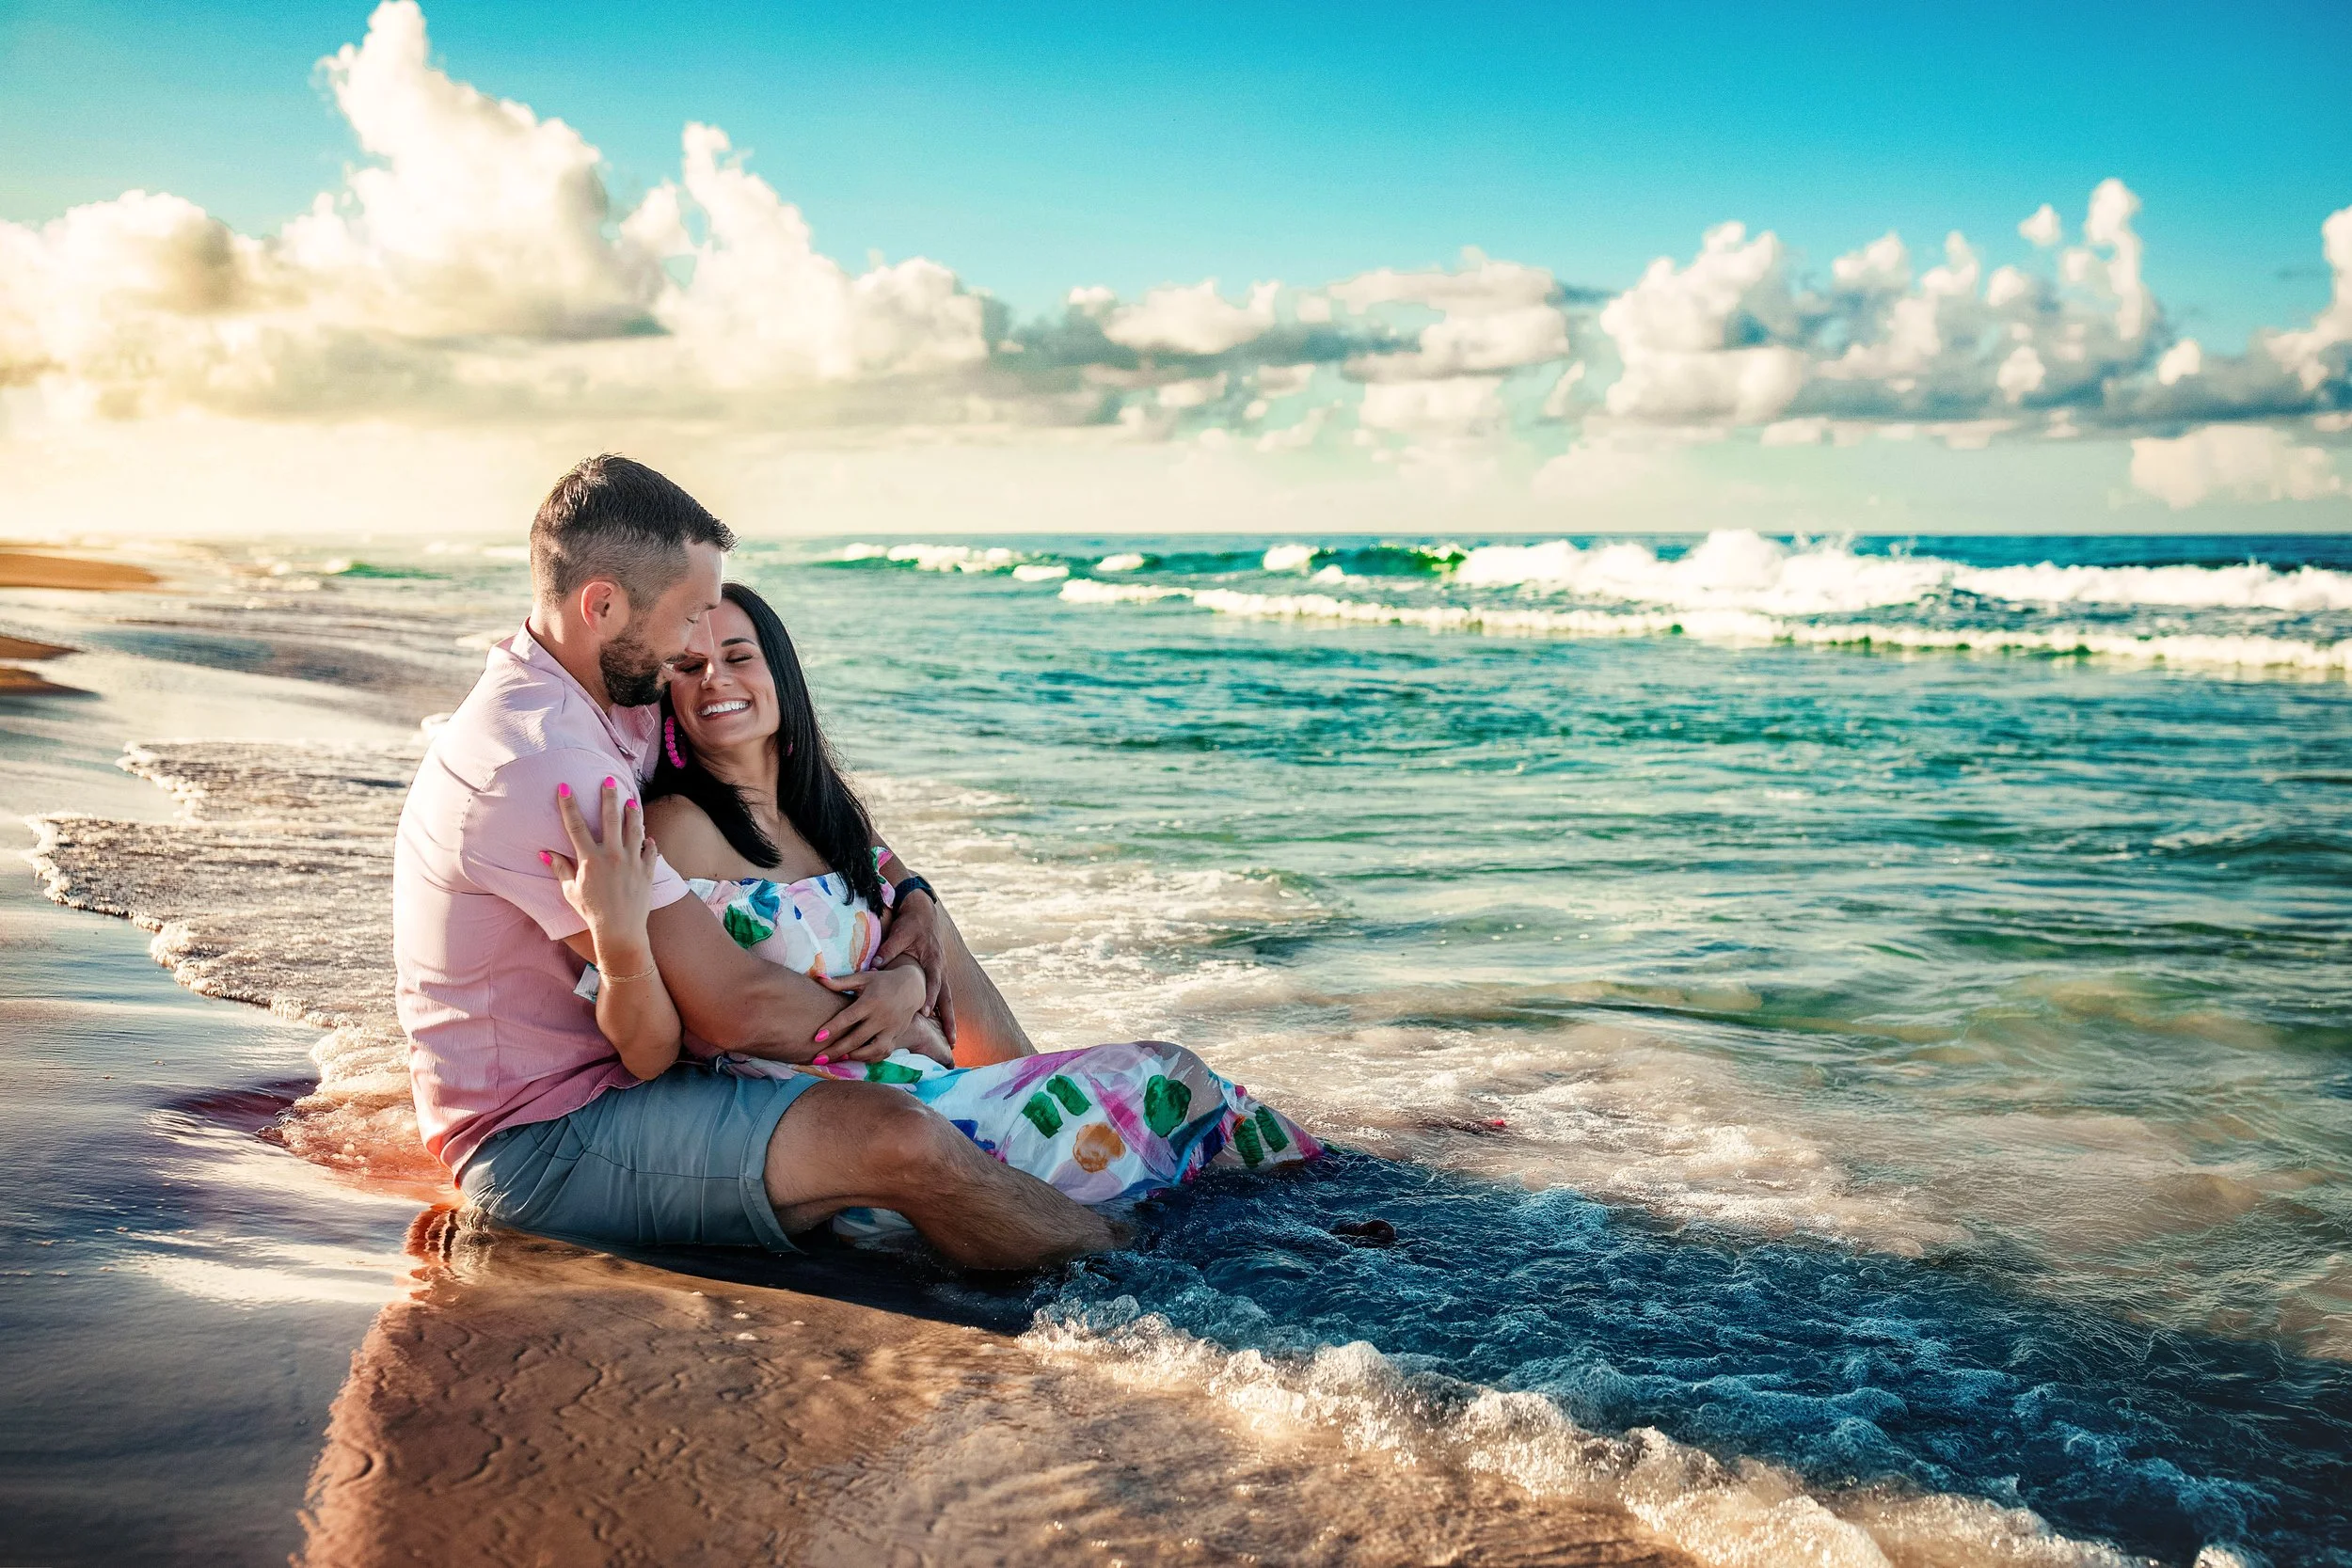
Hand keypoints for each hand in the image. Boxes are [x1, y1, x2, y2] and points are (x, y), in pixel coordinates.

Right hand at [547, 777, 657, 949]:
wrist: (620, 931)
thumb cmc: (591, 912)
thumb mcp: (571, 891)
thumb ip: (560, 869)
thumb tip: (545, 853)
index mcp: (590, 859)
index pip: (575, 825)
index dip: (568, 804)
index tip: (564, 786)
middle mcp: (612, 855)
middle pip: (609, 818)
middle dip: (608, 796)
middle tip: (608, 779)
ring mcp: (632, 862)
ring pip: (634, 829)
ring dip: (632, 813)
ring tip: (630, 800)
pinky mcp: (647, 871)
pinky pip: (650, 851)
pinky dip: (649, 843)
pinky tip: (648, 836)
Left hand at [812, 963, 925, 1061]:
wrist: (912, 987)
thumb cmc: (882, 981)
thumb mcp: (863, 978)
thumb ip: (841, 982)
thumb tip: (819, 978)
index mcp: (871, 1001)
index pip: (849, 1017)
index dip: (833, 1028)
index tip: (817, 1037)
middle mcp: (882, 1017)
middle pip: (857, 1038)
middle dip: (836, 1050)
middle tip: (818, 1058)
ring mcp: (891, 1028)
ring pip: (873, 1050)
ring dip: (854, 1057)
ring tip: (838, 1059)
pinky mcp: (897, 1036)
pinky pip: (883, 1052)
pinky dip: (870, 1058)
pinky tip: (856, 1057)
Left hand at [875, 890, 954, 1042]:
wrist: (923, 913)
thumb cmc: (911, 924)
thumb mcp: (900, 934)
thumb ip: (888, 950)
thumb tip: (875, 965)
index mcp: (932, 960)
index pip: (932, 981)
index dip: (929, 997)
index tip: (924, 1012)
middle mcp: (940, 970)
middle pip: (946, 998)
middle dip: (948, 1019)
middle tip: (951, 1039)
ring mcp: (941, 974)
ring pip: (947, 1001)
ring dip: (949, 1021)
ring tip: (953, 1042)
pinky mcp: (937, 976)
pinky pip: (942, 998)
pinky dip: (943, 1014)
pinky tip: (943, 1030)